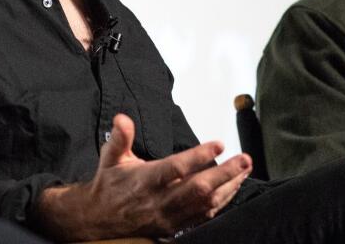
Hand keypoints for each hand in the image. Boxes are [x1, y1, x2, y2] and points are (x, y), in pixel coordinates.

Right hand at [35, 114, 251, 240]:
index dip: (198, 156)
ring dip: (228, 186)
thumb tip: (122, 118)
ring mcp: (169, 216)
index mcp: (144, 181)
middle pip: (198, 188)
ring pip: (206, 204)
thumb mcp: (109, 158)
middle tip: (244, 159)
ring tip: (245, 169)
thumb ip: (119, 138)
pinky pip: (204, 215)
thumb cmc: (109, 185)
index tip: (218, 144)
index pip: (176, 168)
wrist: (99, 219)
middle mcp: (159, 201)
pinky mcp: (175, 226)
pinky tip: (233, 187)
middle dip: (225, 174)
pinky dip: (222, 202)